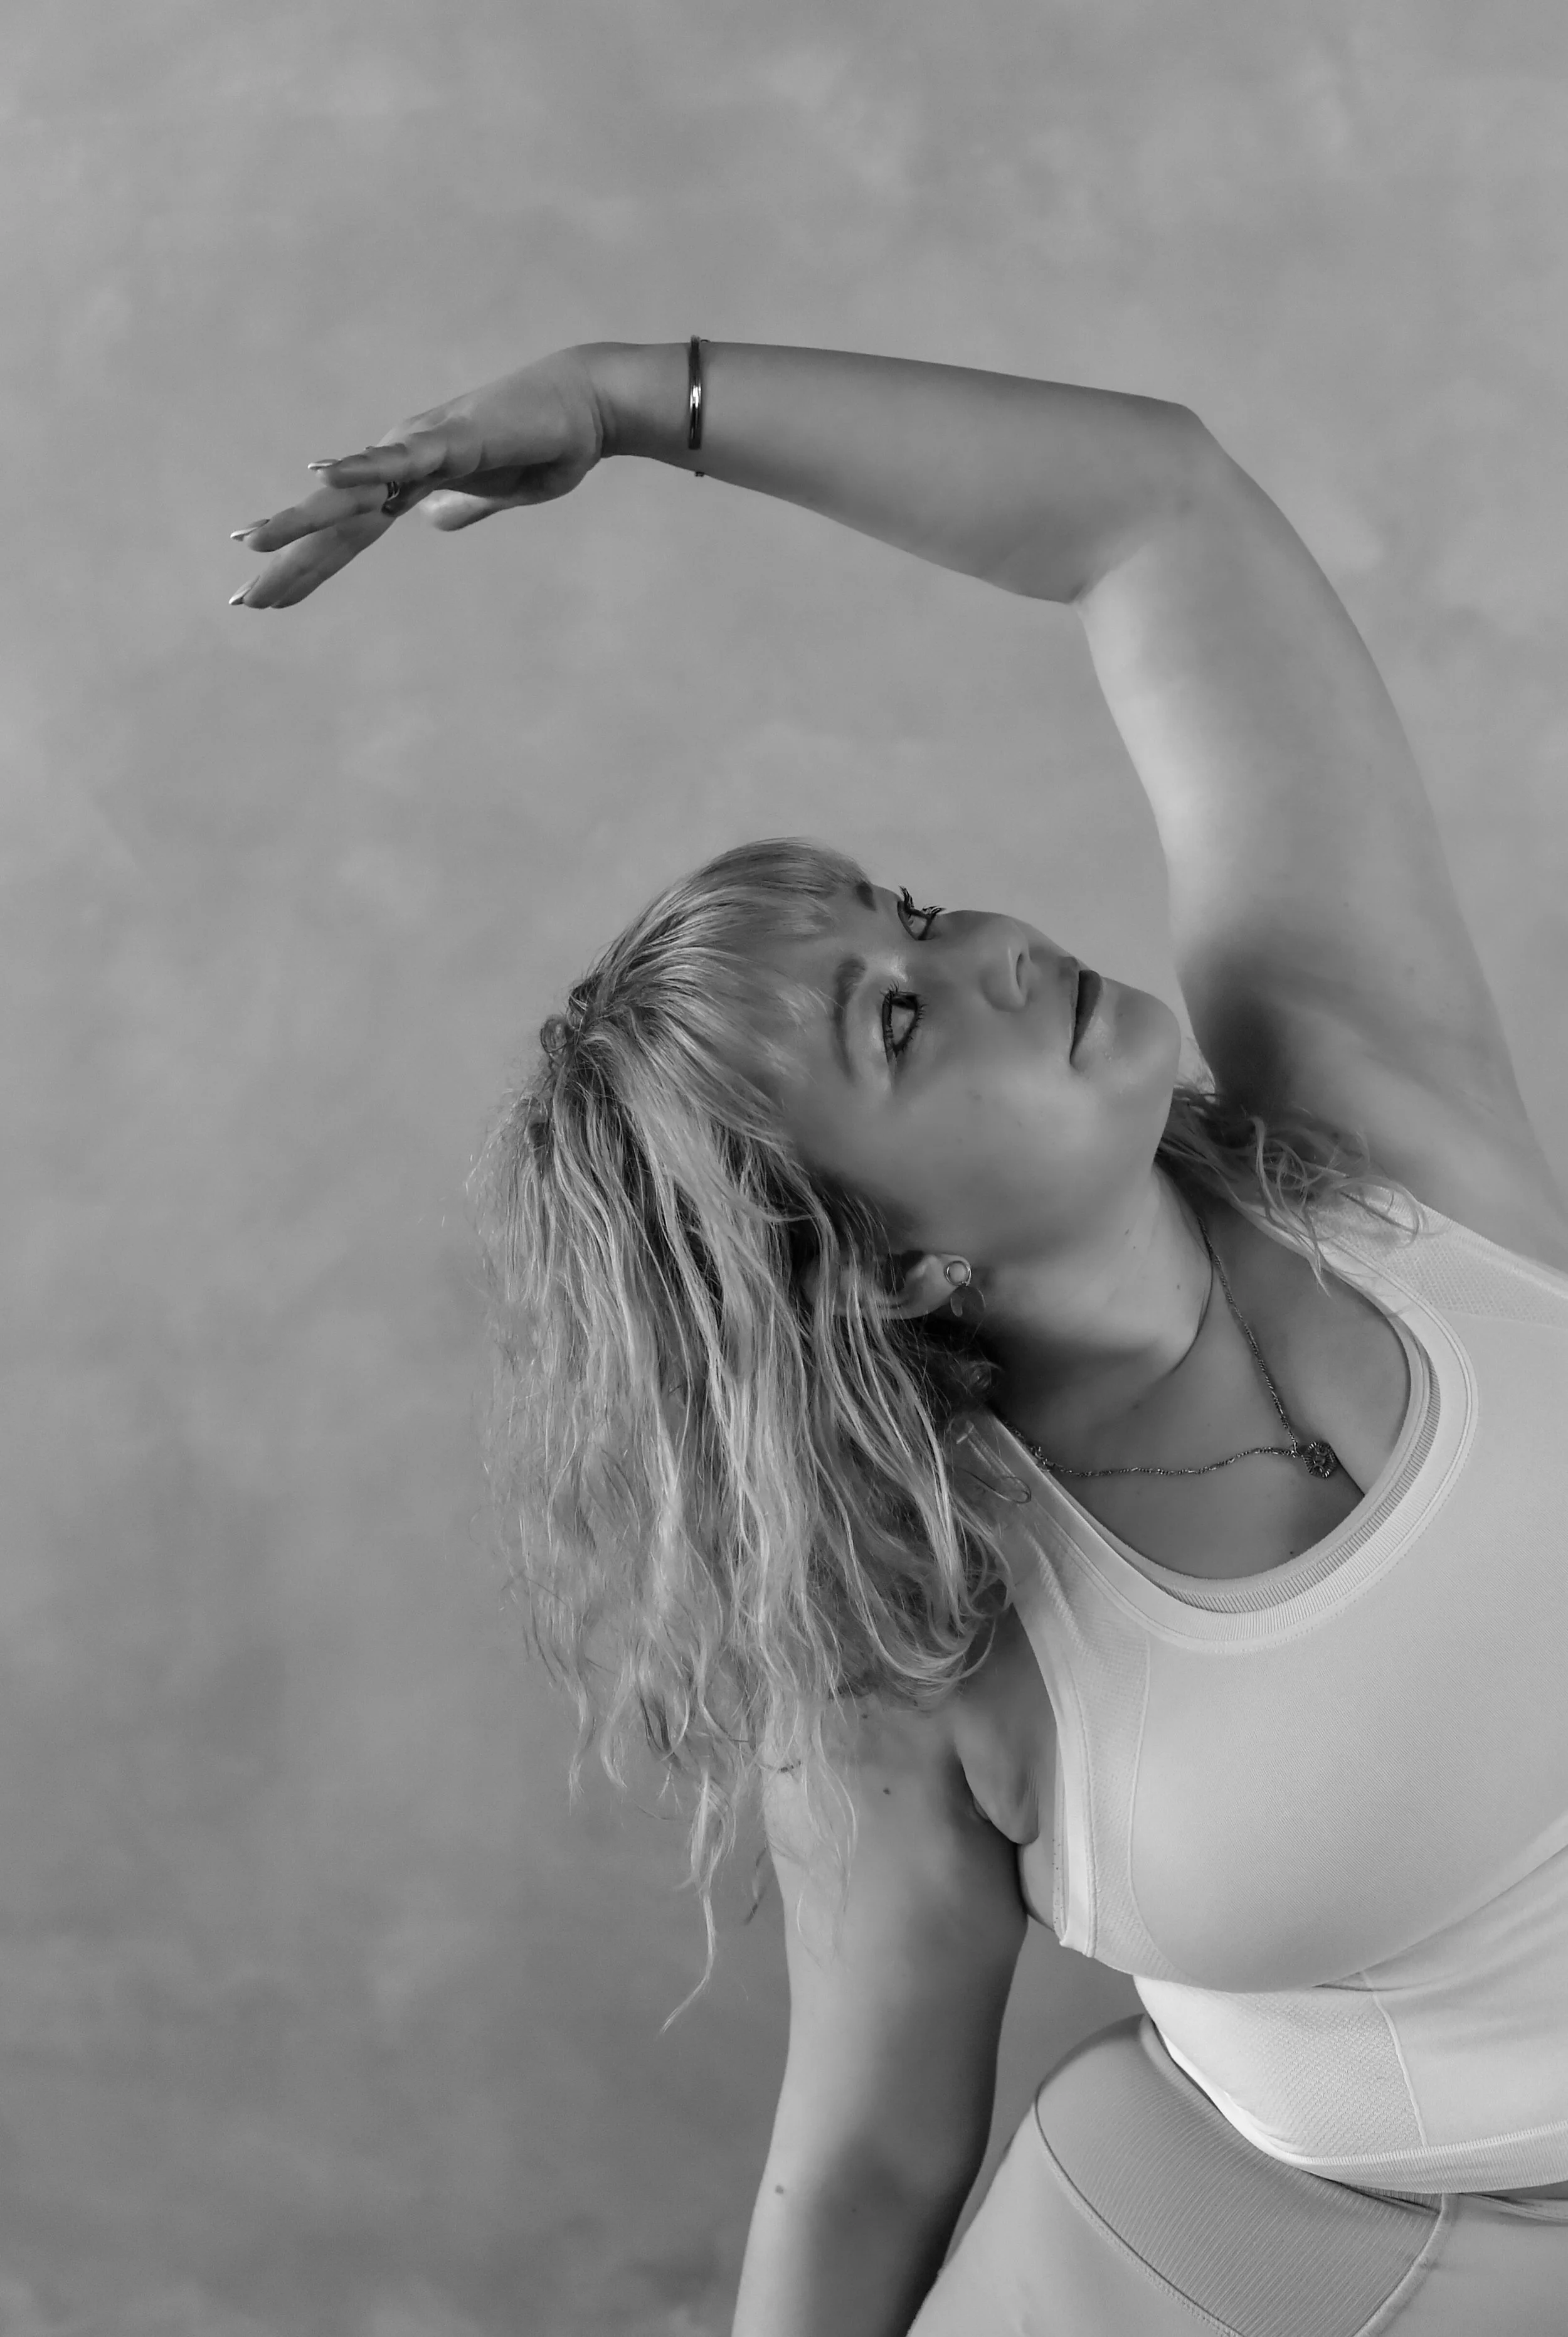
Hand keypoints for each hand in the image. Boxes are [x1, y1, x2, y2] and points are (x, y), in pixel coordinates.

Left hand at [229, 347, 604, 607]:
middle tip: (244, 601)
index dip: (309, 565)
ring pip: (352, 494)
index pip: (350, 532)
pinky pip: (399, 459)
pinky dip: (360, 467)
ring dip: (301, 519)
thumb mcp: (503, 493)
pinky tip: (321, 476)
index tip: (269, 598)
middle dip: (289, 560)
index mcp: (414, 479)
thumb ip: (463, 506)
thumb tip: (433, 522)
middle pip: (336, 522)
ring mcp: (423, 447)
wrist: (591, 405)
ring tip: (253, 542)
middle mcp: (404, 460)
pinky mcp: (451, 440)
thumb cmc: (554, 444)